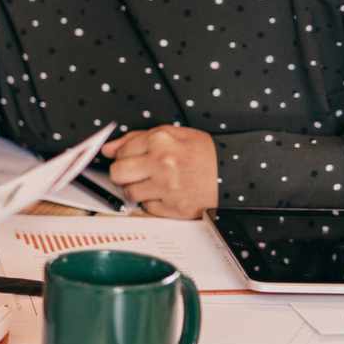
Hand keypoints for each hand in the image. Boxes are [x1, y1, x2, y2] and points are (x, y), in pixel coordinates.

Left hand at [101, 126, 218, 217]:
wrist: (235, 175)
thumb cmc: (206, 155)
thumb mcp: (175, 135)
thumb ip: (137, 138)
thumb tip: (108, 148)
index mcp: (161, 141)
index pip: (120, 151)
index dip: (124, 156)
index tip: (132, 159)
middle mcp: (162, 163)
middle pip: (117, 173)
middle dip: (123, 174)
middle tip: (137, 173)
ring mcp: (167, 187)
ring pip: (129, 193)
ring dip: (138, 190)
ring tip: (155, 184)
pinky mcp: (173, 208)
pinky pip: (147, 208)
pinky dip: (153, 203)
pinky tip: (166, 194)